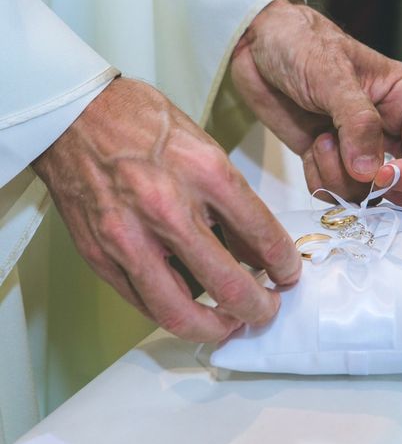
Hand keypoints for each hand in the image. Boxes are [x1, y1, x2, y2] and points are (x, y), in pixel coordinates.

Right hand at [32, 78, 300, 341]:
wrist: (72, 115)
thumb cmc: (140, 123)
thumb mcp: (205, 148)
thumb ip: (234, 203)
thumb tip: (257, 249)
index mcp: (204, 173)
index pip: (262, 235)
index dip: (285, 264)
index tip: (288, 273)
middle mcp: (167, 208)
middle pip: (228, 285)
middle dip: (259, 308)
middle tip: (267, 309)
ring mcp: (129, 237)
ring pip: (180, 312)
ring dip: (215, 328)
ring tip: (230, 322)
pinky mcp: (100, 255)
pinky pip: (144, 305)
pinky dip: (173, 314)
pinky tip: (190, 308)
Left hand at [230, 0, 401, 206]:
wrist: (256, 46)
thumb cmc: (300, 44)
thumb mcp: (333, 75)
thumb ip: (357, 123)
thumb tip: (370, 172)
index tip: (384, 179)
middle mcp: (389, 129)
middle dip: (395, 193)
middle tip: (369, 186)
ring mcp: (359, 149)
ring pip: (370, 193)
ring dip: (341, 178)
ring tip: (322, 141)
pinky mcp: (330, 162)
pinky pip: (336, 192)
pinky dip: (320, 180)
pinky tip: (310, 149)